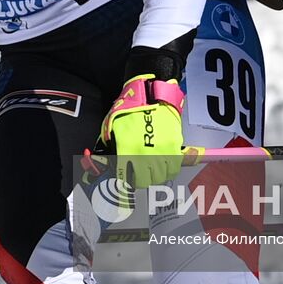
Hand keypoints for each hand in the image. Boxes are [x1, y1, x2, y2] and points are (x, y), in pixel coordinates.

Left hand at [99, 74, 185, 188]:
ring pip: (160, 177)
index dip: (125, 185)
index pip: (125, 178)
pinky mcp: (175, 147)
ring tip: (152, 169)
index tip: (125, 187)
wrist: (152, 96)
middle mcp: (144, 154)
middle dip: (141, 180)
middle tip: (140, 174)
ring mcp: (161, 151)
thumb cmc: (132, 109)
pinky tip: (164, 165)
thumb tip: (107, 161)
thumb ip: (111, 145)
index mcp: (127, 149)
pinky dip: (169, 170)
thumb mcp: (112, 127)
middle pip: (145, 181)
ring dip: (156, 176)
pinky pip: (174, 168)